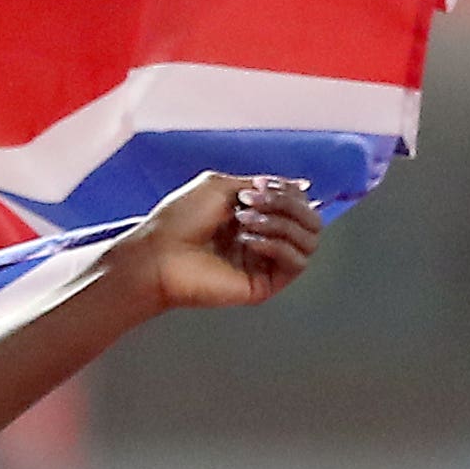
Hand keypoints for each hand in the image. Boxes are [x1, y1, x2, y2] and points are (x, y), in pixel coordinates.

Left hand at [112, 170, 323, 312]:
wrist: (158, 254)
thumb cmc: (179, 221)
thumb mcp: (221, 186)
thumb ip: (263, 184)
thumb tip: (301, 185)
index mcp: (257, 217)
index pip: (300, 202)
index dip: (287, 190)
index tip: (258, 186)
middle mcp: (266, 240)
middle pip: (311, 220)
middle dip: (287, 204)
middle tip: (252, 203)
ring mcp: (266, 263)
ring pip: (309, 240)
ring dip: (280, 223)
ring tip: (244, 222)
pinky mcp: (265, 284)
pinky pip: (297, 263)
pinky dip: (277, 245)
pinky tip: (248, 241)